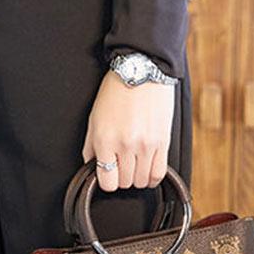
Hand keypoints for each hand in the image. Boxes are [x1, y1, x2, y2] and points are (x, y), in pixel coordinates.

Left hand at [81, 70, 174, 191]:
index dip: (108, 181)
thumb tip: (92, 168)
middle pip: (125, 183)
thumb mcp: (94, 118)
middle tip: (122, 165)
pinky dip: (152, 177)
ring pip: (141, 181)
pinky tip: (148, 170)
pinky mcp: (162, 142)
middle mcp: (125, 145)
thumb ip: (90, 147)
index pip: (107, 182)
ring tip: (135, 165)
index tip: (110, 174)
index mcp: (105, 140)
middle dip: (122, 177)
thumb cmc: (116, 92)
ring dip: (137, 177)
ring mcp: (145, 145)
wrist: (142, 69)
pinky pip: (158, 174)